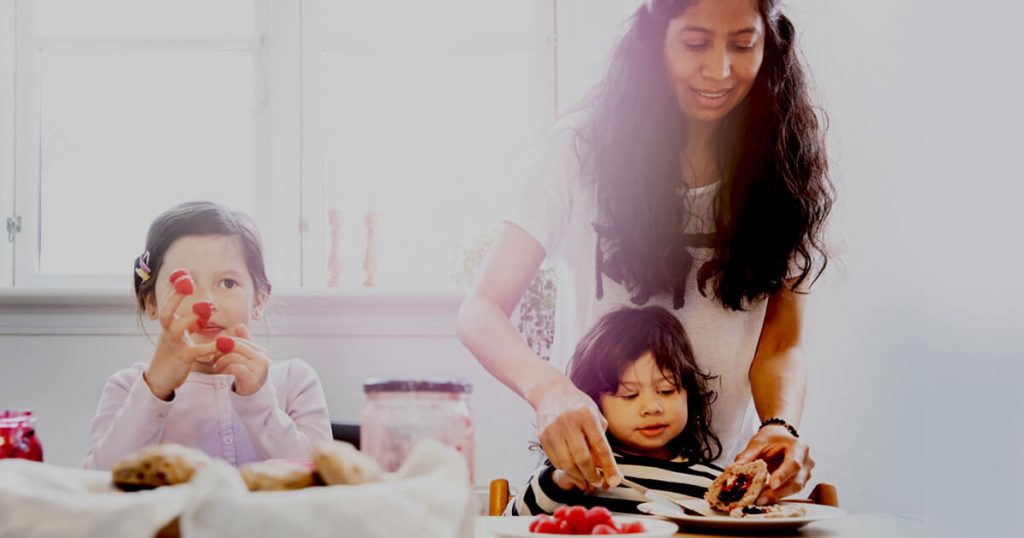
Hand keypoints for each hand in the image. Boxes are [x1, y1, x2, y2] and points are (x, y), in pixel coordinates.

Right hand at [145, 275, 217, 399]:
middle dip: (176, 296)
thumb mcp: (180, 337)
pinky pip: (197, 350)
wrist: (161, 379)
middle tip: (188, 282)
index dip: (174, 289)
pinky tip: (225, 341)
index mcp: (168, 326)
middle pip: (167, 312)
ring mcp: (174, 346)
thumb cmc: (172, 356)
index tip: (182, 273)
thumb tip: (204, 311)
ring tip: (210, 306)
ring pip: (178, 327)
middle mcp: (168, 333)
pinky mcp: (183, 359)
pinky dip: (211, 346)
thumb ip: (191, 324)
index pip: (168, 304)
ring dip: (193, 316)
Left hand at [212, 324, 269, 396]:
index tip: (215, 350)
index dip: (225, 343)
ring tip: (216, 367)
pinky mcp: (252, 378)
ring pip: (233, 356)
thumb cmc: (248, 376)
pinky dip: (224, 368)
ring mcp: (259, 368)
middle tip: (213, 358)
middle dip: (221, 351)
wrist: (254, 396)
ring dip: (220, 361)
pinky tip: (220, 372)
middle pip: (236, 346)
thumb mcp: (247, 358)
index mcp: (261, 351)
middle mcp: (262, 358)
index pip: (240, 340)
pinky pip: (234, 367)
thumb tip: (239, 325)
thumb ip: (244, 342)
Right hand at [531, 378, 621, 489]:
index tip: (614, 480)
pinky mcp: (543, 438)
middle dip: (593, 475)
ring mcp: (554, 430)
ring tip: (587, 478)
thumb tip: (606, 466)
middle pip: (582, 458)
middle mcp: (569, 422)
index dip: (609, 467)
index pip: (600, 447)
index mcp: (586, 415)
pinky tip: (573, 468)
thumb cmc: (576, 404)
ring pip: (567, 463)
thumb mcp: (595, 415)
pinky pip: (556, 461)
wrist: (550, 392)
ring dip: (579, 476)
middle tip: (599, 482)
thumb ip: (600, 438)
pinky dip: (567, 469)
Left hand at [734, 425, 814, 503]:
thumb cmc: (770, 438)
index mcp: (798, 446)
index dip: (783, 475)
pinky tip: (765, 497)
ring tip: (759, 499)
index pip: (793, 463)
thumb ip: (746, 457)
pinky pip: (792, 491)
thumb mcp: (756, 444)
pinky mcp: (802, 480)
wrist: (779, 436)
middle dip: (778, 492)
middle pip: (797, 481)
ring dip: (777, 496)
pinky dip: (778, 495)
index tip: (772, 484)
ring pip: (795, 489)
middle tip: (760, 499)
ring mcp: (806, 472)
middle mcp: (806, 460)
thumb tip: (732, 470)